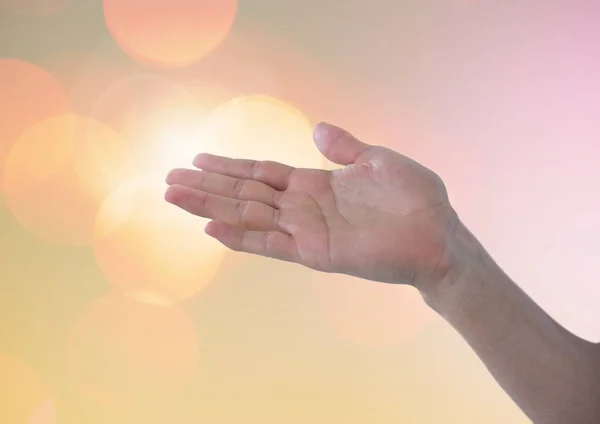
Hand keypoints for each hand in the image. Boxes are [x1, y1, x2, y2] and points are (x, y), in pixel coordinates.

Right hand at [164, 122, 458, 291]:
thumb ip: (343, 148)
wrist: (438, 235)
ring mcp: (306, 231)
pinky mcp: (316, 253)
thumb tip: (316, 129)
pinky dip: (241, 237)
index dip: (230, 165)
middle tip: (170, 178)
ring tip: (176, 197)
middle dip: (208, 185)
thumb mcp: (378, 160)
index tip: (199, 157)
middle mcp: (303, 208)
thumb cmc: (415, 199)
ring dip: (211, 207)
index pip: (262, 172)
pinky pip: (271, 244)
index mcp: (315, 184)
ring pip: (249, 216)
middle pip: (245, 192)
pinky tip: (212, 228)